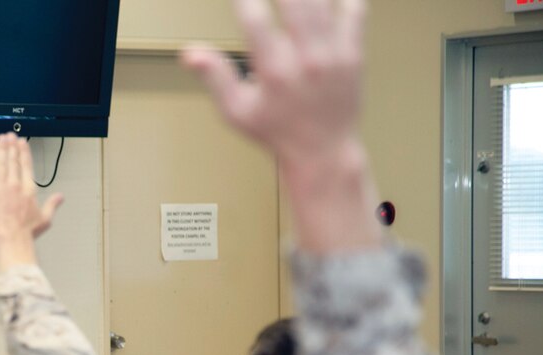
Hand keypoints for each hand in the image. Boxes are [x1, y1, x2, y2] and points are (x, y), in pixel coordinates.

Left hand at [0, 133, 63, 271]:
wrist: (11, 239)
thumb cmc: (27, 232)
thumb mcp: (45, 218)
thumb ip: (52, 205)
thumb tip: (61, 197)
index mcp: (29, 190)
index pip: (26, 166)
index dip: (24, 152)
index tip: (22, 142)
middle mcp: (15, 185)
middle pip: (12, 161)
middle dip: (11, 146)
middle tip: (9, 136)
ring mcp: (1, 189)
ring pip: (0, 164)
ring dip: (0, 150)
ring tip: (0, 139)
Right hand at [181, 0, 377, 254]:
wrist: (323, 151)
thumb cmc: (276, 131)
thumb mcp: (237, 112)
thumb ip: (215, 78)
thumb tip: (189, 53)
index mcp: (274, 72)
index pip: (255, 21)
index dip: (244, 0)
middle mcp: (306, 59)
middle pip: (293, 2)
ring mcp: (333, 55)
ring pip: (322, 3)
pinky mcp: (353, 54)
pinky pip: (354, 12)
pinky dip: (344, 1)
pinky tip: (330, 2)